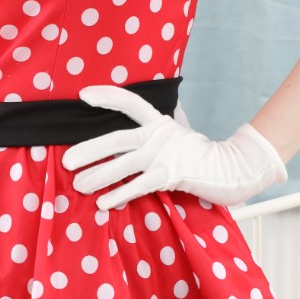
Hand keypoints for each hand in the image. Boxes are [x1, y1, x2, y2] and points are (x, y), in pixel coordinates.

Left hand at [61, 84, 287, 211]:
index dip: (107, 96)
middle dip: (89, 150)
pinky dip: (120, 194)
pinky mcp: (169, 175)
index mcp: (159, 122)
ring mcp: (163, 155)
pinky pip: (138, 186)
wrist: (232, 168)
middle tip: (67, 161)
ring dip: (98, 177)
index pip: (130, 102)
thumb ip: (167, 119)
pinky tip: (105, 203)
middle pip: (117, 140)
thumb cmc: (201, 151)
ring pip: (123, 166)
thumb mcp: (182, 130)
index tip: (83, 95)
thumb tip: (164, 105)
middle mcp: (158, 136)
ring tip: (79, 186)